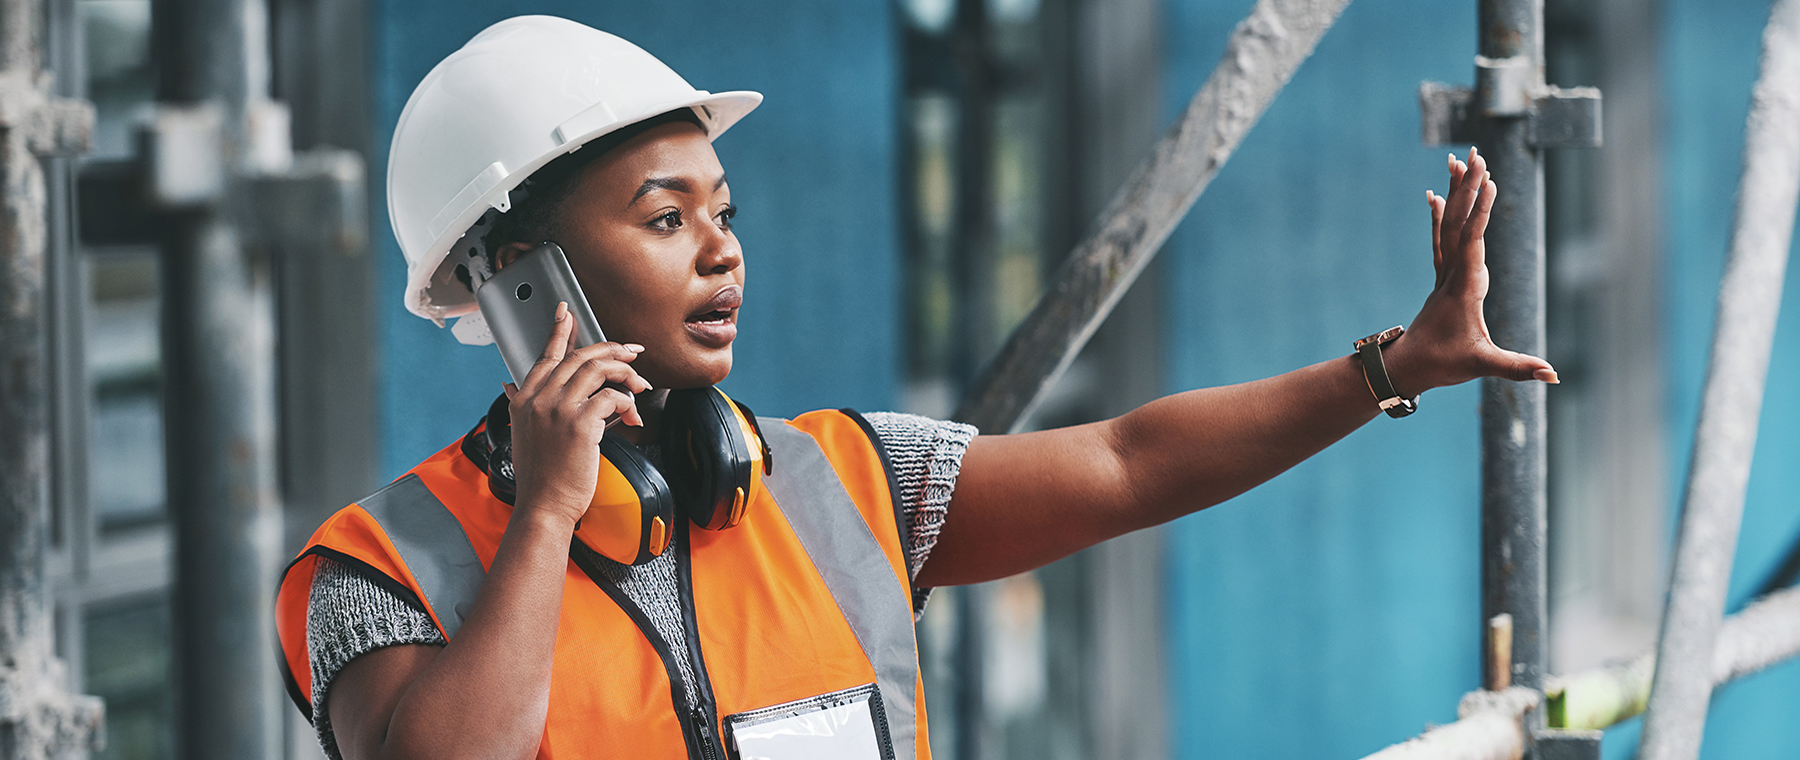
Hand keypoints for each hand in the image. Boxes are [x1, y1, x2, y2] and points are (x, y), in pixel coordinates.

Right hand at [502, 302, 652, 525]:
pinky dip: (628, 403)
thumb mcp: (522, 433)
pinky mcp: (580, 424)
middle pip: (579, 357)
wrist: (543, 506)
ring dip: (626, 374)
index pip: (545, 356)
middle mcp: (539, 399)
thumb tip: (510, 385)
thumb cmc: (540, 476)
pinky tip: (633, 417)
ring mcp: (558, 409)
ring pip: (598, 370)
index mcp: (525, 399)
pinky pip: (612, 398)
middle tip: (632, 351)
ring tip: (641, 385)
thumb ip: (519, 404)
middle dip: (611, 349)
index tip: (567, 311)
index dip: (558, 330)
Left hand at [1382, 147, 1558, 396]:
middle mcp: (1452, 274)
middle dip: (1468, 188)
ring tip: (1456, 161)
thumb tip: (1552, 375)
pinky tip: (1436, 196)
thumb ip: (1517, 368)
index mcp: (1464, 287)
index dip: (1480, 211)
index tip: (1489, 181)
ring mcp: (1444, 274)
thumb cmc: (1443, 365)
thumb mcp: (1482, 366)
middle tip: (1475, 154)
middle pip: (1460, 223)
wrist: (1407, 368)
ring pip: (1448, 226)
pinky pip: (1441, 240)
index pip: (1472, 241)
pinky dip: (1440, 216)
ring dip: (1455, 194)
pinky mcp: (1442, 279)